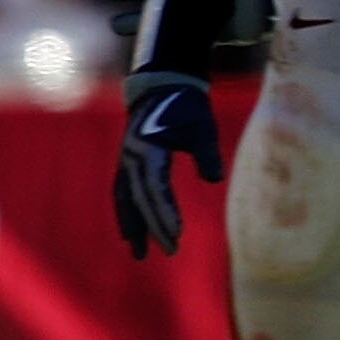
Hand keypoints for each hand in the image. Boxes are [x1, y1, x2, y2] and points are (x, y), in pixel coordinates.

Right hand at [116, 73, 221, 258]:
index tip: (177, 234)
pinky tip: (132, 233)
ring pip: (125, 200)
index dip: (164, 213)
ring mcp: (125, 161)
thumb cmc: (187, 107)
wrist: (163, 86)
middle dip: (153, 226)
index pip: (155, 189)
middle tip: (171, 250)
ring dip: (132, 226)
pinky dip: (127, 213)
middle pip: (140, 199)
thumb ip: (207, 152)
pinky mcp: (127, 163)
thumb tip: (216, 179)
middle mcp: (131, 158)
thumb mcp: (202, 126)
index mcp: (147, 149)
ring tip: (139, 254)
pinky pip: (123, 194)